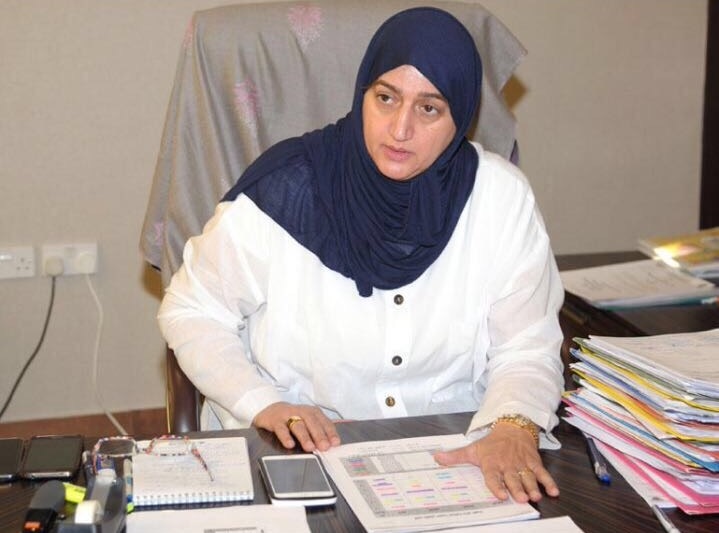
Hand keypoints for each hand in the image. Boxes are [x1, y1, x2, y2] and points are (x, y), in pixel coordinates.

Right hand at [253, 402, 340, 451]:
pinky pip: (281, 429)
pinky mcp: (276, 420)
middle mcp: (302, 412)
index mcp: (313, 412)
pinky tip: (290, 444)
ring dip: (305, 436)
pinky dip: (286, 436)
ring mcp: (288, 415)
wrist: (271, 409)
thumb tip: (329, 446)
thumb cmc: (294, 418)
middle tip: (324, 446)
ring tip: (310, 447)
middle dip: (319, 435)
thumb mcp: (307, 422)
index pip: (324, 422)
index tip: (335, 443)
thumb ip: (318, 432)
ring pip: (298, 425)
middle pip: (312, 422)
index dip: (330, 432)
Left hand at [433, 423, 558, 502]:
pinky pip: (542, 473)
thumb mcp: (472, 449)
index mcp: (492, 462)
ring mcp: (522, 464)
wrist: (512, 428)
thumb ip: (456, 456)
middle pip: (513, 479)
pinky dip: (549, 482)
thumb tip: (436, 457)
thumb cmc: (491, 443)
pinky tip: (553, 491)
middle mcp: (507, 464)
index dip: (497, 485)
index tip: (501, 495)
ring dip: (533, 487)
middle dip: (517, 488)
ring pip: (528, 477)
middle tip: (522, 498)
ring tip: (536, 496)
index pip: (493, 476)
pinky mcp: (534, 462)